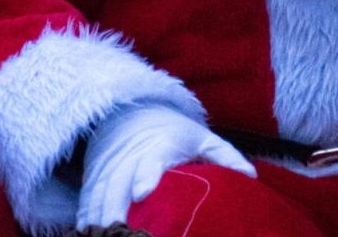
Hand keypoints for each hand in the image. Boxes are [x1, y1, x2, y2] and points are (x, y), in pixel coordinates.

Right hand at [77, 103, 255, 227]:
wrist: (131, 113)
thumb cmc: (174, 131)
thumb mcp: (202, 137)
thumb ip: (225, 156)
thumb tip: (252, 176)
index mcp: (160, 145)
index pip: (152, 160)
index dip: (147, 175)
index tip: (143, 193)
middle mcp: (130, 156)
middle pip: (119, 185)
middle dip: (117, 211)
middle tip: (122, 231)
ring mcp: (109, 168)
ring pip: (100, 195)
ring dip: (100, 219)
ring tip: (108, 236)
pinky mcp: (94, 178)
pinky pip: (87, 200)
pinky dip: (86, 219)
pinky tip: (88, 234)